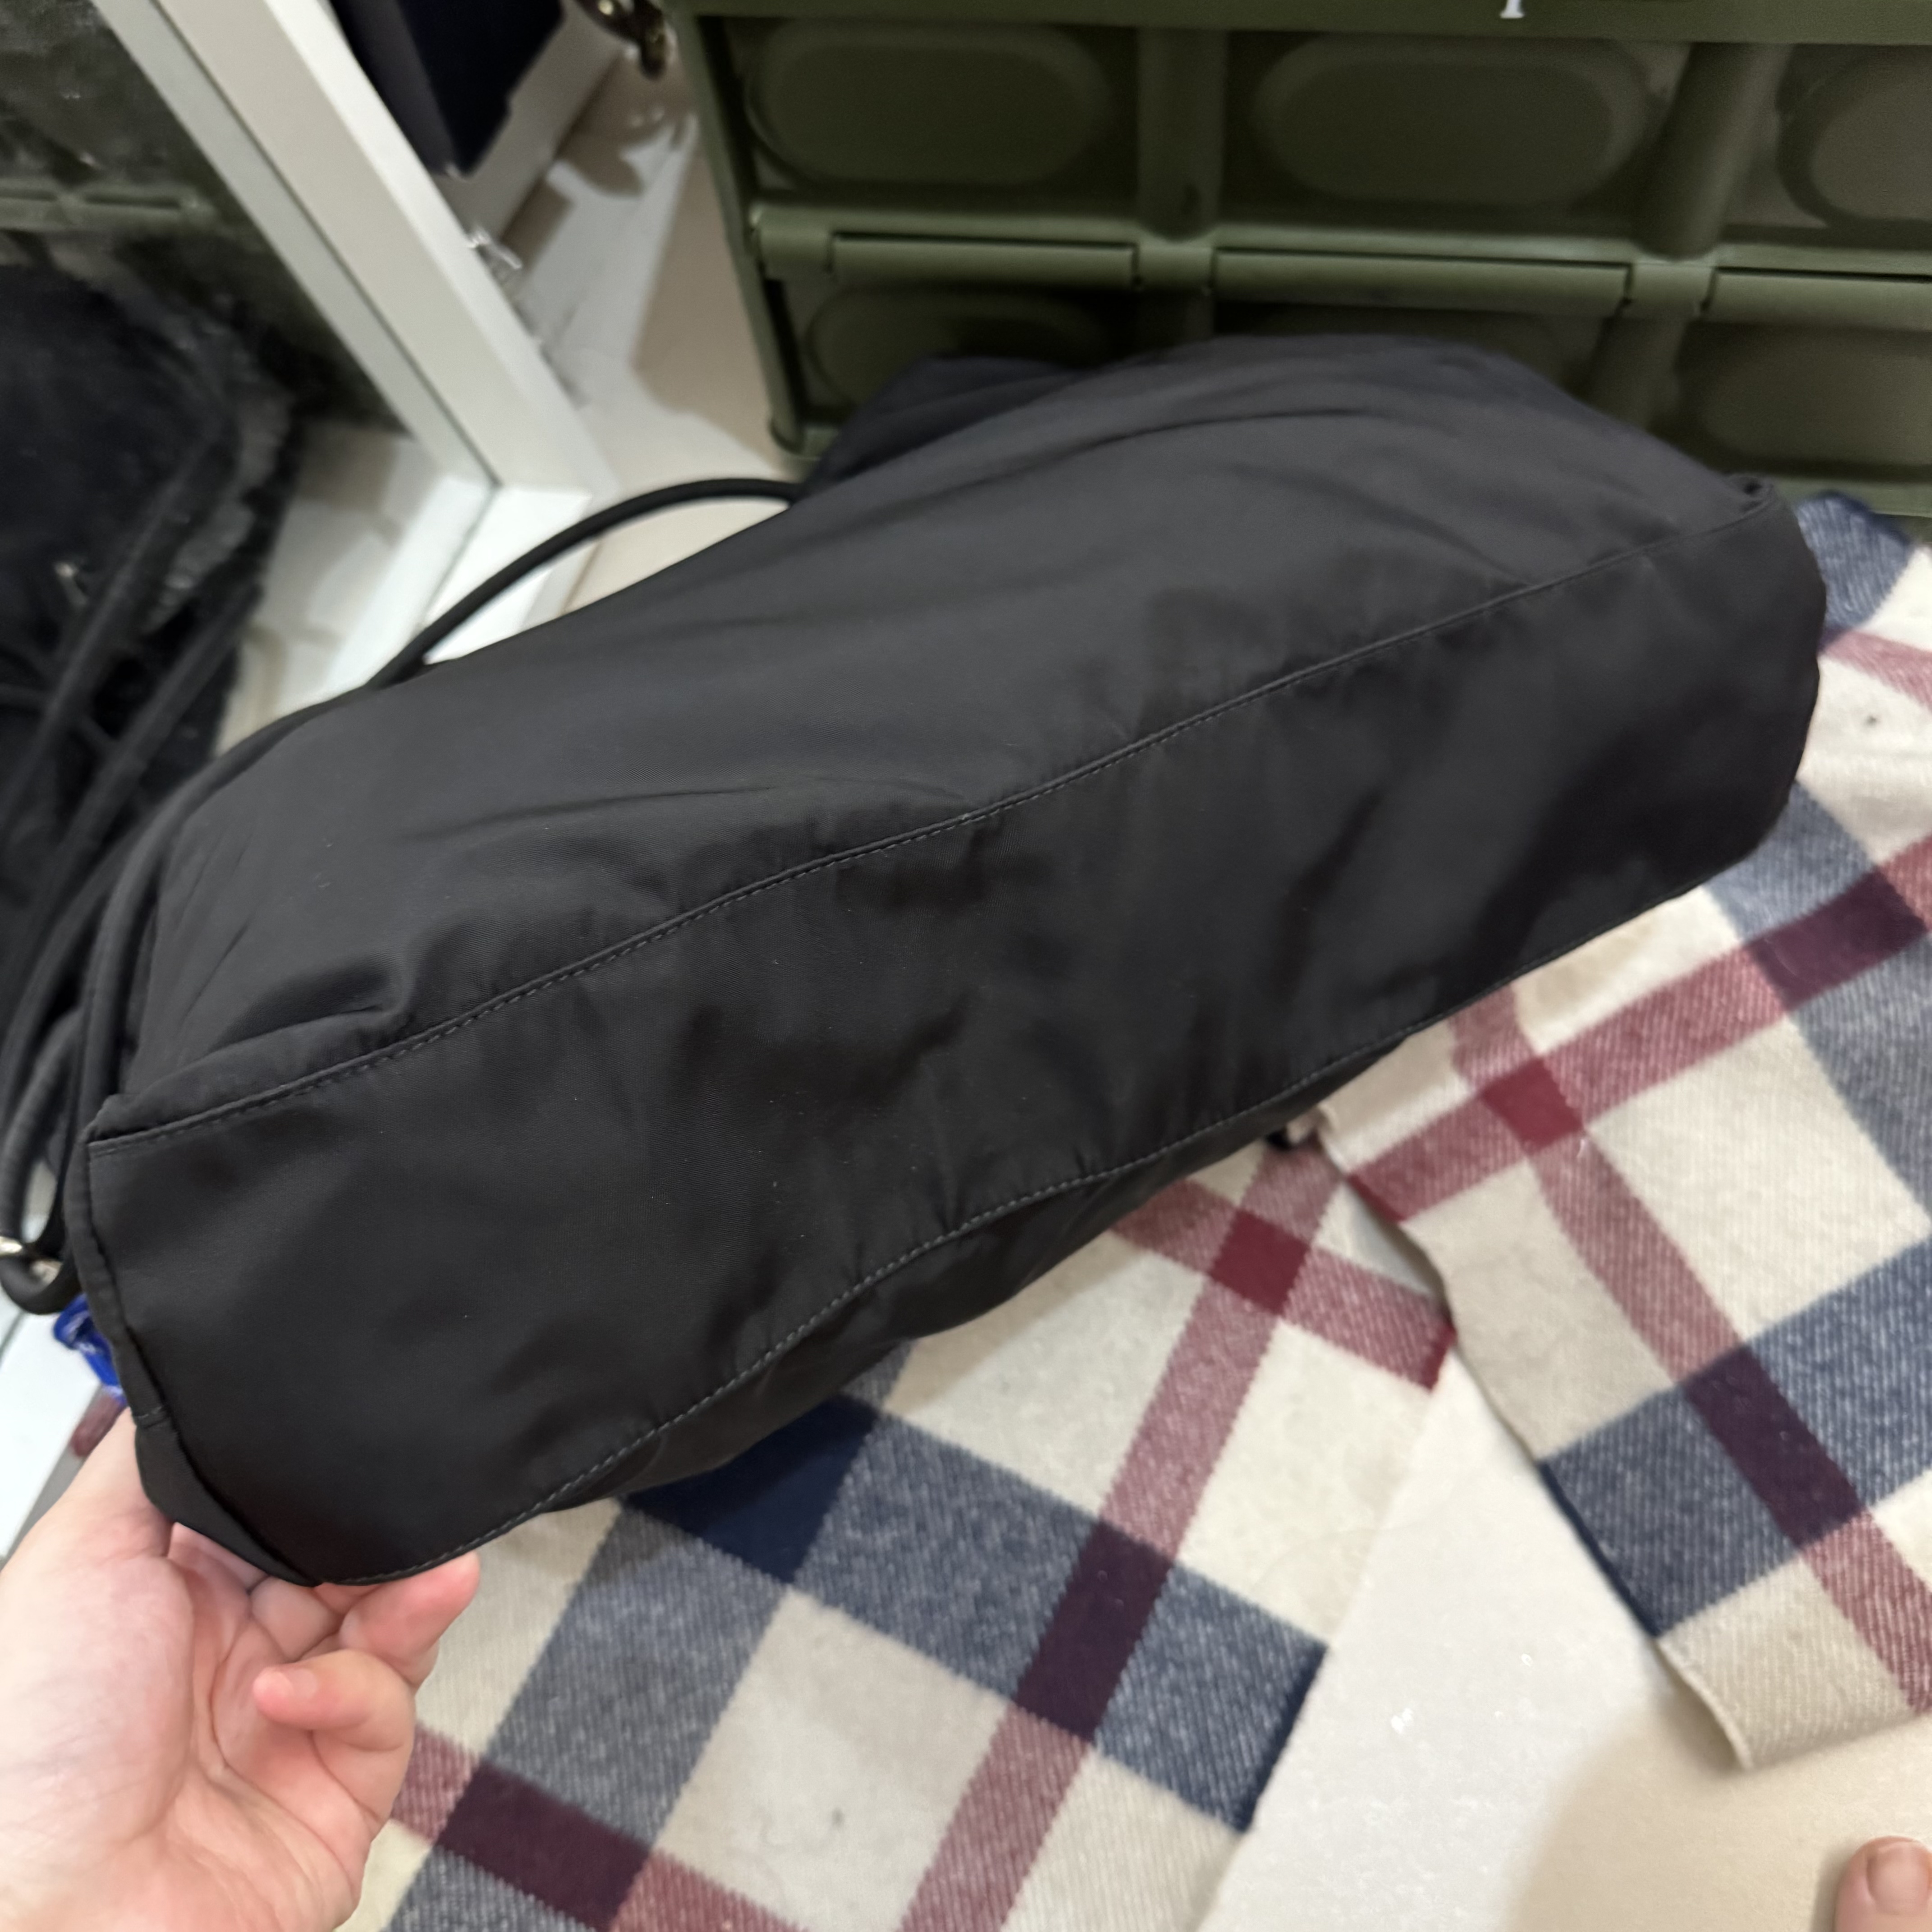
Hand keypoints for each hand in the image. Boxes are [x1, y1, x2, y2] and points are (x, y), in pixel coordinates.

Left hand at [0, 1412, 477, 1931]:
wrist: (48, 1915)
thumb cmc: (29, 1750)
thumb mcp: (72, 1558)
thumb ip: (144, 1464)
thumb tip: (187, 1386)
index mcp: (171, 1607)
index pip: (281, 1523)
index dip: (323, 1488)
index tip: (361, 1449)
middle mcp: (232, 1666)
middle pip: (348, 1570)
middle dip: (386, 1536)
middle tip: (409, 1508)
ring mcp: (287, 1732)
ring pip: (390, 1636)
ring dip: (410, 1599)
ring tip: (428, 1575)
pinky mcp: (337, 1796)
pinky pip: (383, 1717)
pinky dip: (353, 1693)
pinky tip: (298, 1693)